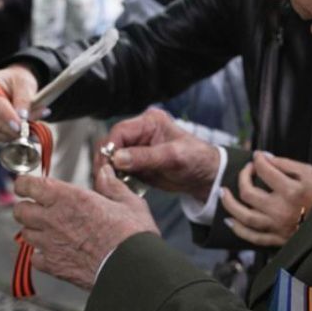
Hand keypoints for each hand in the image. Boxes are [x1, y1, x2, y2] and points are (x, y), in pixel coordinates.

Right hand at [0, 64, 38, 141]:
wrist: (9, 84)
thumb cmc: (15, 80)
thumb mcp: (24, 82)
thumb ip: (24, 98)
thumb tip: (23, 116)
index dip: (9, 118)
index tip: (21, 127)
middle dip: (14, 129)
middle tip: (33, 130)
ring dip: (15, 133)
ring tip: (32, 126)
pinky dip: (12, 136)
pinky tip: (22, 129)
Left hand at [14, 167, 157, 289]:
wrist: (130, 269)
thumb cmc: (131, 235)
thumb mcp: (128, 202)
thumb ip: (112, 186)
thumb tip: (105, 172)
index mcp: (69, 198)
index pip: (28, 185)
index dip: (25, 184)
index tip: (28, 185)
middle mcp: (53, 219)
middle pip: (20, 210)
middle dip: (27, 207)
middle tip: (39, 207)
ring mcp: (50, 244)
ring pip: (25, 233)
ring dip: (33, 230)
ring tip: (48, 230)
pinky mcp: (53, 266)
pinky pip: (34, 258)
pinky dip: (40, 255)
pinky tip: (54, 252)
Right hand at [96, 108, 219, 200]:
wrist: (206, 176)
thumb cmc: (196, 159)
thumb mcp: (173, 157)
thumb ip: (145, 157)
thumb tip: (117, 158)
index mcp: (149, 122)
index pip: (120, 131)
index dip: (111, 148)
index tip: (108, 165)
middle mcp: (140, 133)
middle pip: (111, 144)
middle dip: (106, 161)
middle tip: (105, 178)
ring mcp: (137, 149)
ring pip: (112, 158)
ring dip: (109, 171)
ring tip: (110, 185)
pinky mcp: (136, 164)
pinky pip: (118, 170)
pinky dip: (116, 179)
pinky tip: (118, 188)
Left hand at [220, 152, 311, 246]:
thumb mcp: (309, 172)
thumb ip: (285, 163)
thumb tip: (265, 157)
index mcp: (291, 191)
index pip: (264, 170)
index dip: (258, 160)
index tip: (258, 157)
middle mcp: (280, 210)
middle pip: (248, 192)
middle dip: (242, 176)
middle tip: (246, 170)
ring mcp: (277, 227)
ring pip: (245, 216)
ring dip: (229, 204)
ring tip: (223, 192)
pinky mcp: (277, 239)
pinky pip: (252, 237)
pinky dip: (238, 229)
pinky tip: (230, 220)